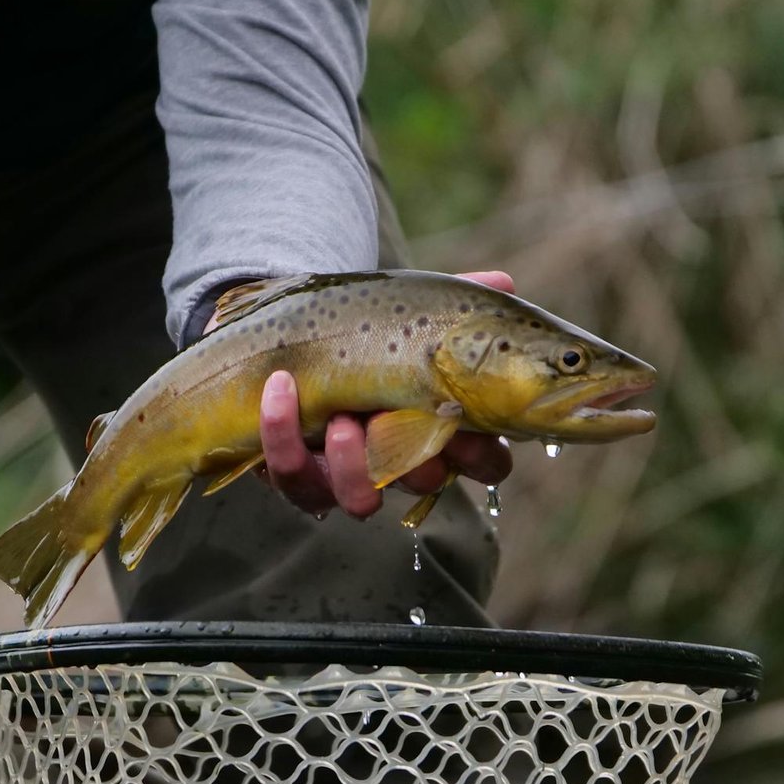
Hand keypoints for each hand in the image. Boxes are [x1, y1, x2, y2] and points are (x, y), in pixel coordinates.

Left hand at [254, 270, 515, 518]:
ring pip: (360, 500)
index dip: (481, 454)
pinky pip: (294, 478)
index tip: (463, 423)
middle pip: (424, 483)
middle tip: (392, 424)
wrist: (291, 329)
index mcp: (441, 427)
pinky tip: (281, 386)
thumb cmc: (366, 328)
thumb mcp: (411, 309)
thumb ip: (456, 300)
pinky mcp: (300, 476)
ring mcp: (349, 474)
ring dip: (352, 462)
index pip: (486, 462)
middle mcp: (400, 460)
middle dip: (413, 461)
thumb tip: (502, 283)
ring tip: (341, 419)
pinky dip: (284, 433)